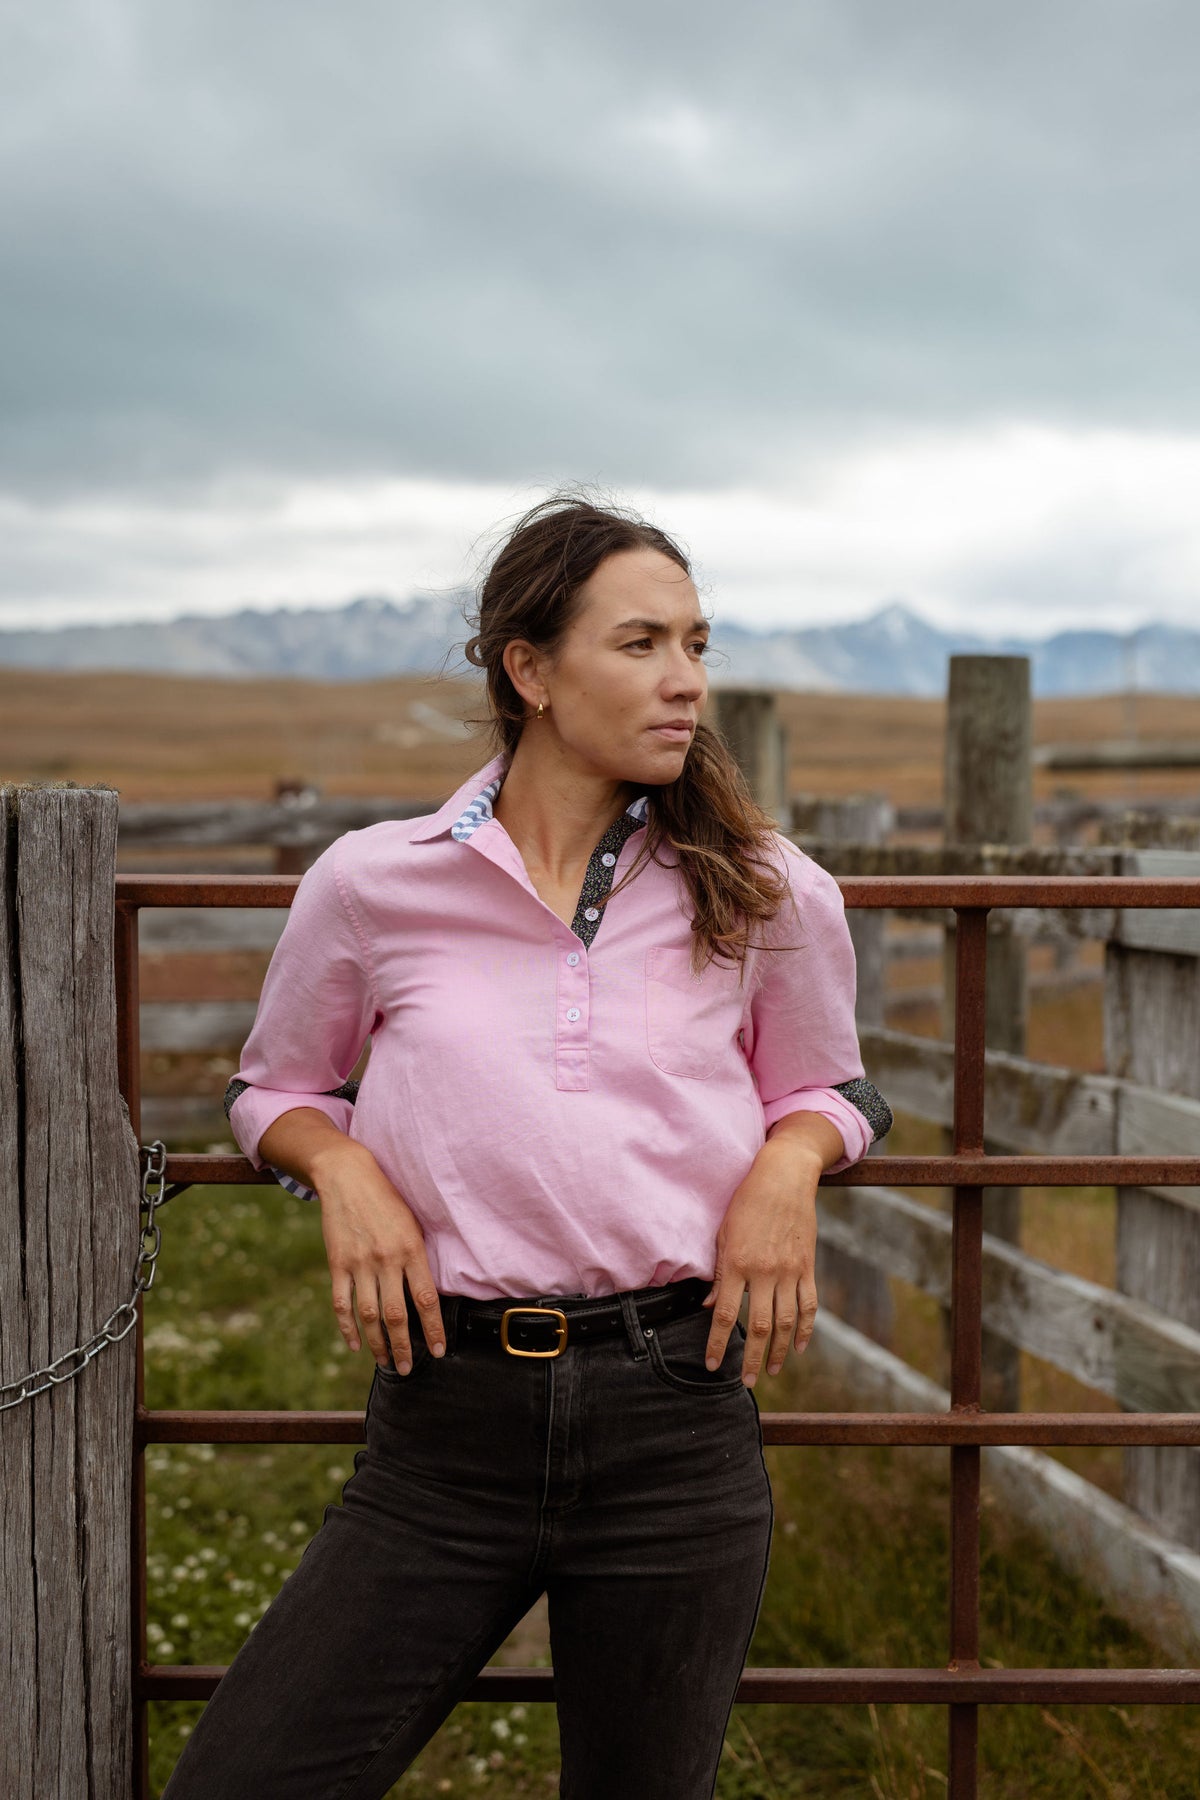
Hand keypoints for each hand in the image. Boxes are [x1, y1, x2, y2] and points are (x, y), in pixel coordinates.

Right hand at [311, 1141, 445, 1372]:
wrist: (348, 1176)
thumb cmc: (388, 1201)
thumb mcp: (413, 1224)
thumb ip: (418, 1259)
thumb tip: (428, 1297)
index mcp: (411, 1249)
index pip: (426, 1299)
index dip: (433, 1329)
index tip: (439, 1350)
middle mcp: (386, 1259)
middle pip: (396, 1315)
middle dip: (404, 1347)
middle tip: (409, 1368)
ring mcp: (359, 1263)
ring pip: (368, 1315)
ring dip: (377, 1344)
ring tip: (385, 1362)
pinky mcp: (337, 1263)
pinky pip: (341, 1303)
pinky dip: (346, 1328)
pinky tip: (354, 1344)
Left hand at [702, 1115, 839, 1385]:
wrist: (784, 1177)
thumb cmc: (746, 1202)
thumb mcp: (723, 1234)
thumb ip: (719, 1273)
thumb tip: (711, 1308)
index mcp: (737, 1263)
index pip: (727, 1315)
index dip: (719, 1344)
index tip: (713, 1365)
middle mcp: (764, 1271)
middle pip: (759, 1327)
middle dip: (751, 1359)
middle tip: (745, 1382)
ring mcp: (790, 1270)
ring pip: (786, 1322)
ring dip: (779, 1352)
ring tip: (771, 1371)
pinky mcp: (808, 1266)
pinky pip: (809, 1305)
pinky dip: (806, 1329)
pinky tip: (800, 1347)